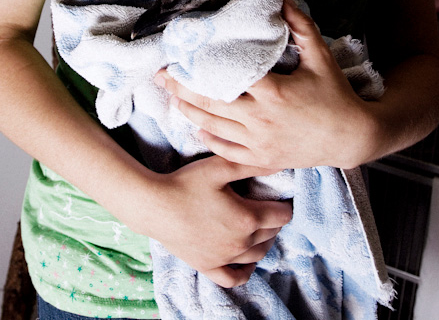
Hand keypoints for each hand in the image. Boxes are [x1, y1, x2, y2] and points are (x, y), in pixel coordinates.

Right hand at [129, 155, 291, 287]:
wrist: (154, 206)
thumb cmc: (185, 184)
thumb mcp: (218, 168)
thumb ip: (248, 165)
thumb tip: (274, 162)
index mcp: (247, 218)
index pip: (281, 216)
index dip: (284, 205)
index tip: (282, 198)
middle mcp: (240, 242)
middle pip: (271, 234)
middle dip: (274, 221)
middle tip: (269, 209)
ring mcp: (224, 257)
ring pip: (257, 255)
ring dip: (264, 242)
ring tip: (260, 230)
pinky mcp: (208, 266)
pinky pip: (233, 277)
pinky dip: (245, 272)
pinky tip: (247, 264)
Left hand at [157, 0, 378, 170]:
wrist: (354, 137)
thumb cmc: (337, 95)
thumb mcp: (321, 57)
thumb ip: (300, 26)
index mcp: (273, 92)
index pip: (227, 76)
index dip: (200, 65)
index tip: (180, 54)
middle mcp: (261, 119)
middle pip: (210, 102)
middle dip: (181, 87)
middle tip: (160, 74)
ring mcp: (260, 142)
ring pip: (213, 126)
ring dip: (188, 112)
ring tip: (171, 97)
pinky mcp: (262, 159)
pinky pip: (227, 151)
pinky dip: (209, 139)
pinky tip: (197, 128)